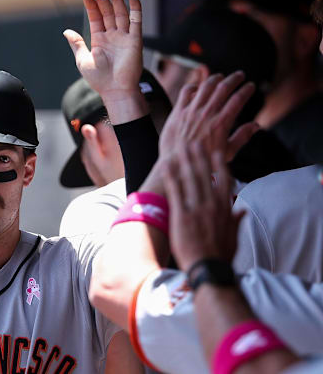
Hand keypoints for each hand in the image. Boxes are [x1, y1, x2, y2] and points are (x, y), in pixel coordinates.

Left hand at [64, 0, 142, 101]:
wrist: (114, 90)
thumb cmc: (99, 79)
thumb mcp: (82, 59)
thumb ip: (76, 43)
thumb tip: (66, 31)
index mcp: (100, 41)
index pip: (96, 19)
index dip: (92, 7)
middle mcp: (113, 37)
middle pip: (108, 12)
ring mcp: (124, 37)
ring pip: (120, 13)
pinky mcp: (135, 40)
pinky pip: (136, 21)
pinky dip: (136, 9)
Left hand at [140, 71, 258, 194]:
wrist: (176, 164)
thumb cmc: (202, 162)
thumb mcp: (227, 153)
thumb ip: (242, 137)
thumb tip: (256, 125)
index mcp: (221, 123)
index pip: (238, 99)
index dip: (246, 90)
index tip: (251, 86)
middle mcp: (207, 113)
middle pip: (224, 88)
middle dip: (234, 79)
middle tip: (240, 75)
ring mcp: (191, 111)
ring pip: (206, 86)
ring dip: (215, 78)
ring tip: (220, 76)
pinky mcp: (178, 111)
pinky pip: (186, 91)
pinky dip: (193, 86)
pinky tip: (197, 87)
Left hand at [162, 144, 241, 270]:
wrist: (207, 268)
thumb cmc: (220, 255)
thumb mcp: (234, 237)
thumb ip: (237, 220)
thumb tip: (242, 210)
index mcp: (224, 209)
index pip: (224, 181)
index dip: (220, 164)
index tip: (216, 150)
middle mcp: (211, 205)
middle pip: (205, 175)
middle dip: (199, 156)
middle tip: (195, 141)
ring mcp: (196, 209)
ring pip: (190, 179)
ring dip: (184, 161)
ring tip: (180, 147)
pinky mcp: (181, 215)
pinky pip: (175, 191)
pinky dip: (171, 177)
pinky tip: (166, 166)